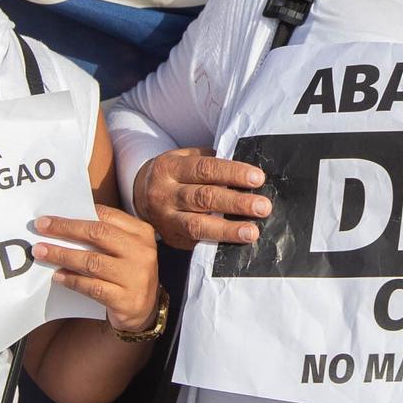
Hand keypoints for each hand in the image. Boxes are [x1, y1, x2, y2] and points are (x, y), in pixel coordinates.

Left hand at [32, 205, 162, 335]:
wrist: (145, 309)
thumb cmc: (127, 272)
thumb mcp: (124, 249)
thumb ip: (103, 235)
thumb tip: (63, 223)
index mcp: (141, 232)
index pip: (106, 216)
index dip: (75, 215)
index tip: (50, 218)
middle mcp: (142, 252)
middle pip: (98, 234)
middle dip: (65, 229)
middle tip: (40, 228)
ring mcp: (136, 276)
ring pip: (92, 262)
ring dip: (63, 255)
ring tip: (41, 253)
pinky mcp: (126, 299)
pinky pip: (93, 287)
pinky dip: (72, 281)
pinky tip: (58, 276)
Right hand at [133, 147, 268, 248]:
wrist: (140, 194)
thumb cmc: (175, 174)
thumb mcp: (185, 159)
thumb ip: (211, 164)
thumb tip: (249, 174)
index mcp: (170, 167)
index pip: (205, 169)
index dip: (232, 173)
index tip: (257, 178)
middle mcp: (165, 193)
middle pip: (203, 197)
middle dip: (236, 203)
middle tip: (262, 206)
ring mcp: (166, 219)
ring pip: (198, 225)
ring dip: (228, 229)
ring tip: (252, 232)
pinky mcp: (172, 238)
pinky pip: (197, 242)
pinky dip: (218, 242)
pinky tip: (236, 244)